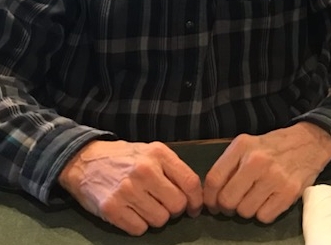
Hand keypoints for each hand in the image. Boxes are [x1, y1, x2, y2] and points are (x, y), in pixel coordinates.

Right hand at [58, 140, 202, 235]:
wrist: (84, 161)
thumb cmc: (125, 158)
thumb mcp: (151, 152)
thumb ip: (173, 169)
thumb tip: (194, 195)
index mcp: (158, 154)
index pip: (190, 182)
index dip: (196, 200)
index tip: (194, 208)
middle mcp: (144, 170)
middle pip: (177, 204)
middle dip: (176, 210)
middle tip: (166, 206)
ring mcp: (127, 190)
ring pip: (160, 220)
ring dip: (156, 218)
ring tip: (146, 207)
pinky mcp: (111, 208)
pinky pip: (139, 229)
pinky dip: (138, 225)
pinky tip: (132, 213)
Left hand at [203, 122, 330, 223]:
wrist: (311, 142)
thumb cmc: (276, 146)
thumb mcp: (249, 144)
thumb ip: (230, 164)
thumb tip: (212, 194)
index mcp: (243, 146)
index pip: (214, 180)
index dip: (210, 198)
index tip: (213, 203)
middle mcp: (257, 161)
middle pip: (228, 200)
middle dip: (227, 207)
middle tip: (234, 203)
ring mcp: (274, 177)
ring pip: (245, 211)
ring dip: (247, 209)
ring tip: (255, 198)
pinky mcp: (289, 192)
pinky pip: (264, 217)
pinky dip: (264, 213)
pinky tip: (269, 200)